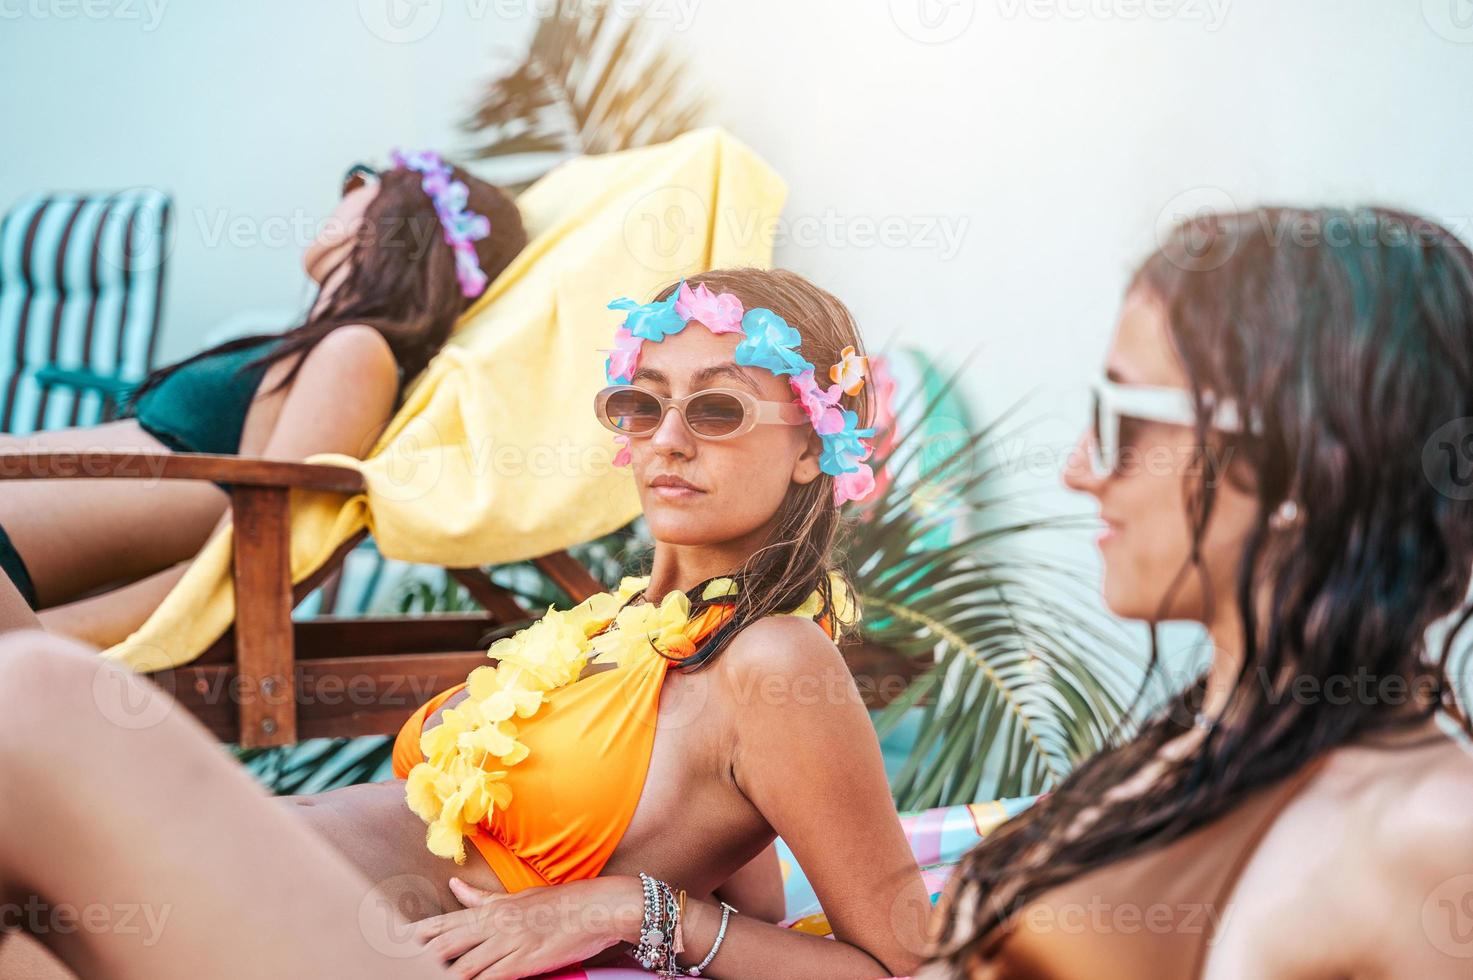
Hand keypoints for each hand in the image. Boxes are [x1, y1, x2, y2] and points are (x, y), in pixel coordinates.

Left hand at [414, 875, 643, 979]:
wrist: (596, 908)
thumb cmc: (560, 904)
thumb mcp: (516, 897)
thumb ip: (481, 899)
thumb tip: (454, 887)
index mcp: (490, 910)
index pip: (441, 923)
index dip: (412, 935)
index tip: (388, 943)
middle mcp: (493, 925)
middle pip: (442, 945)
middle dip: (415, 958)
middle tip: (391, 964)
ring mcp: (506, 943)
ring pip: (461, 966)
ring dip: (439, 974)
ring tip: (415, 976)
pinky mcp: (522, 962)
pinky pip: (489, 979)